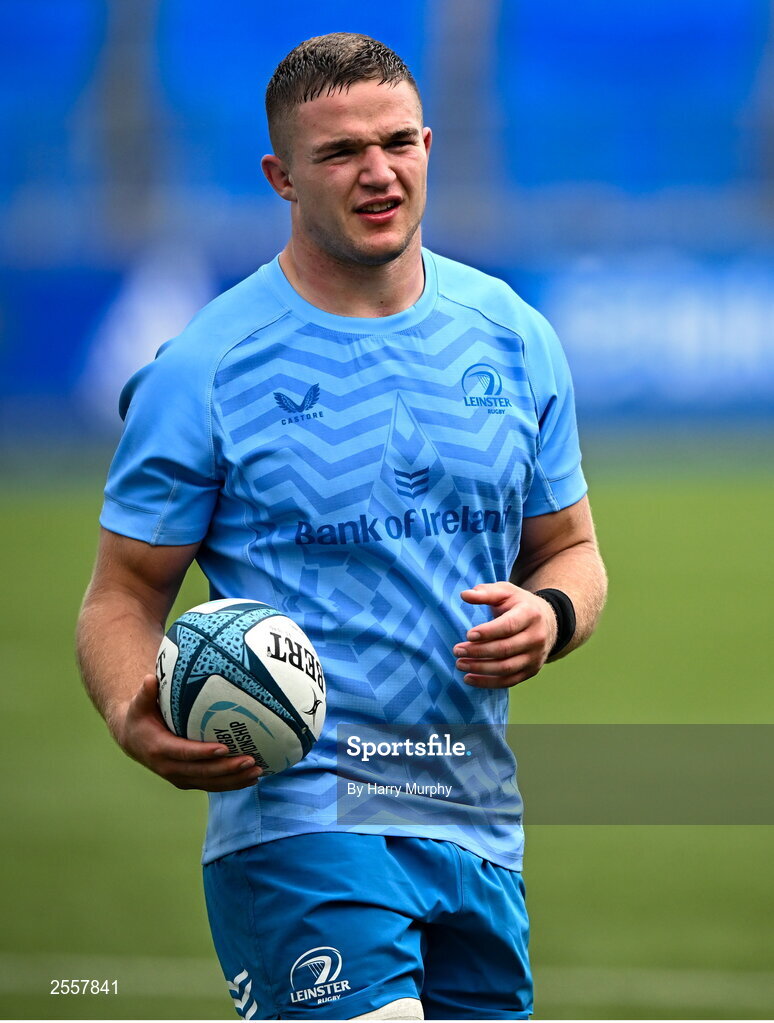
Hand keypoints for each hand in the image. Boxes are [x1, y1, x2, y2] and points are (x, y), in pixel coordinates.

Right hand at [114, 674, 263, 790]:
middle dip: (227, 769)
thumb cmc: (141, 716)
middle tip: (250, 760)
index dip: (204, 752)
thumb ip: (146, 693)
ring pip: (210, 783)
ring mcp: (179, 777)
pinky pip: (211, 785)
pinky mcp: (188, 781)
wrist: (133, 740)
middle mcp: (169, 768)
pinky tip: (252, 778)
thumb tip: (150, 678)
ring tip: (257, 771)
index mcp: (160, 749)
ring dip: (234, 780)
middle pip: (202, 772)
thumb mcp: (139, 704)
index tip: (224, 747)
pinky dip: (232, 784)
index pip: (184, 753)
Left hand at [454, 583, 556, 687]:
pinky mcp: (531, 670)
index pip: (509, 626)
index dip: (488, 632)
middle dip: (478, 651)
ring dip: (480, 668)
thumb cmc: (519, 605)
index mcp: (530, 614)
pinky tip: (469, 678)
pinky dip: (487, 683)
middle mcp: (536, 637)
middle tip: (457, 650)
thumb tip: (464, 594)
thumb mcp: (505, 592)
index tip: (468, 635)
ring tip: (460, 664)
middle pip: (505, 649)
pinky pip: (508, 681)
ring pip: (506, 668)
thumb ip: (485, 592)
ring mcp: (535, 656)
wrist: (547, 622)